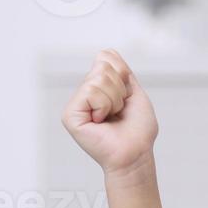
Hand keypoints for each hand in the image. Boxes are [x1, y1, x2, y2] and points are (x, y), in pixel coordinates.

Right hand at [61, 49, 158, 179]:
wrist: (135, 154)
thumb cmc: (138, 130)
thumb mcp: (135, 92)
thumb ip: (121, 70)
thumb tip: (105, 53)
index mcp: (99, 87)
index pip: (106, 56)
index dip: (123, 75)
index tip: (126, 97)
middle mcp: (85, 93)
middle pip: (103, 66)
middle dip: (119, 89)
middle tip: (119, 111)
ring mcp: (76, 104)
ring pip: (98, 79)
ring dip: (114, 99)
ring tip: (111, 117)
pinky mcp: (70, 115)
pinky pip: (90, 92)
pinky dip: (104, 106)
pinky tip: (101, 122)